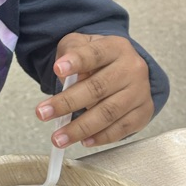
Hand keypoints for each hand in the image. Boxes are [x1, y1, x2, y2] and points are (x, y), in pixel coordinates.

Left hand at [35, 33, 154, 147]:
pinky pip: (121, 129)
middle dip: (67, 103)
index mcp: (116, 48)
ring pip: (108, 113)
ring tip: (59, 138)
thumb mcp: (82, 44)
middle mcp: (132, 69)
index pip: (95, 54)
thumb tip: (62, 73)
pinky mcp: (143, 112)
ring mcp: (140, 92)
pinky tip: (84, 141)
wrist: (125, 68)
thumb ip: (70, 52)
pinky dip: (101, 137)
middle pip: (98, 88)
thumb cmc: (98, 60)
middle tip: (43, 113)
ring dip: (80, 128)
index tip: (57, 69)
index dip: (76, 61)